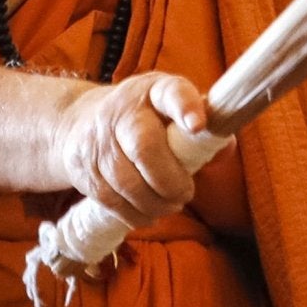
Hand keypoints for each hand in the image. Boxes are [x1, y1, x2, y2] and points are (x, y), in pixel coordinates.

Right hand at [54, 72, 210, 228]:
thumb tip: (226, 148)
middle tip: (186, 194)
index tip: (199, 125)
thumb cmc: (143, 118)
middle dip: (170, 181)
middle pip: (145, 147)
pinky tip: (149, 215)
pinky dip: (134, 214)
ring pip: (127, 181)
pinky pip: (111, 200)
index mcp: (154, 90)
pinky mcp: (84, 169)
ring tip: (171, 207)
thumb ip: (203, 126)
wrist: (80, 122)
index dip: (185, 107)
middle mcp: (122, 111)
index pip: (171, 92)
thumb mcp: (170, 109)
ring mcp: (99, 140)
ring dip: (155, 204)